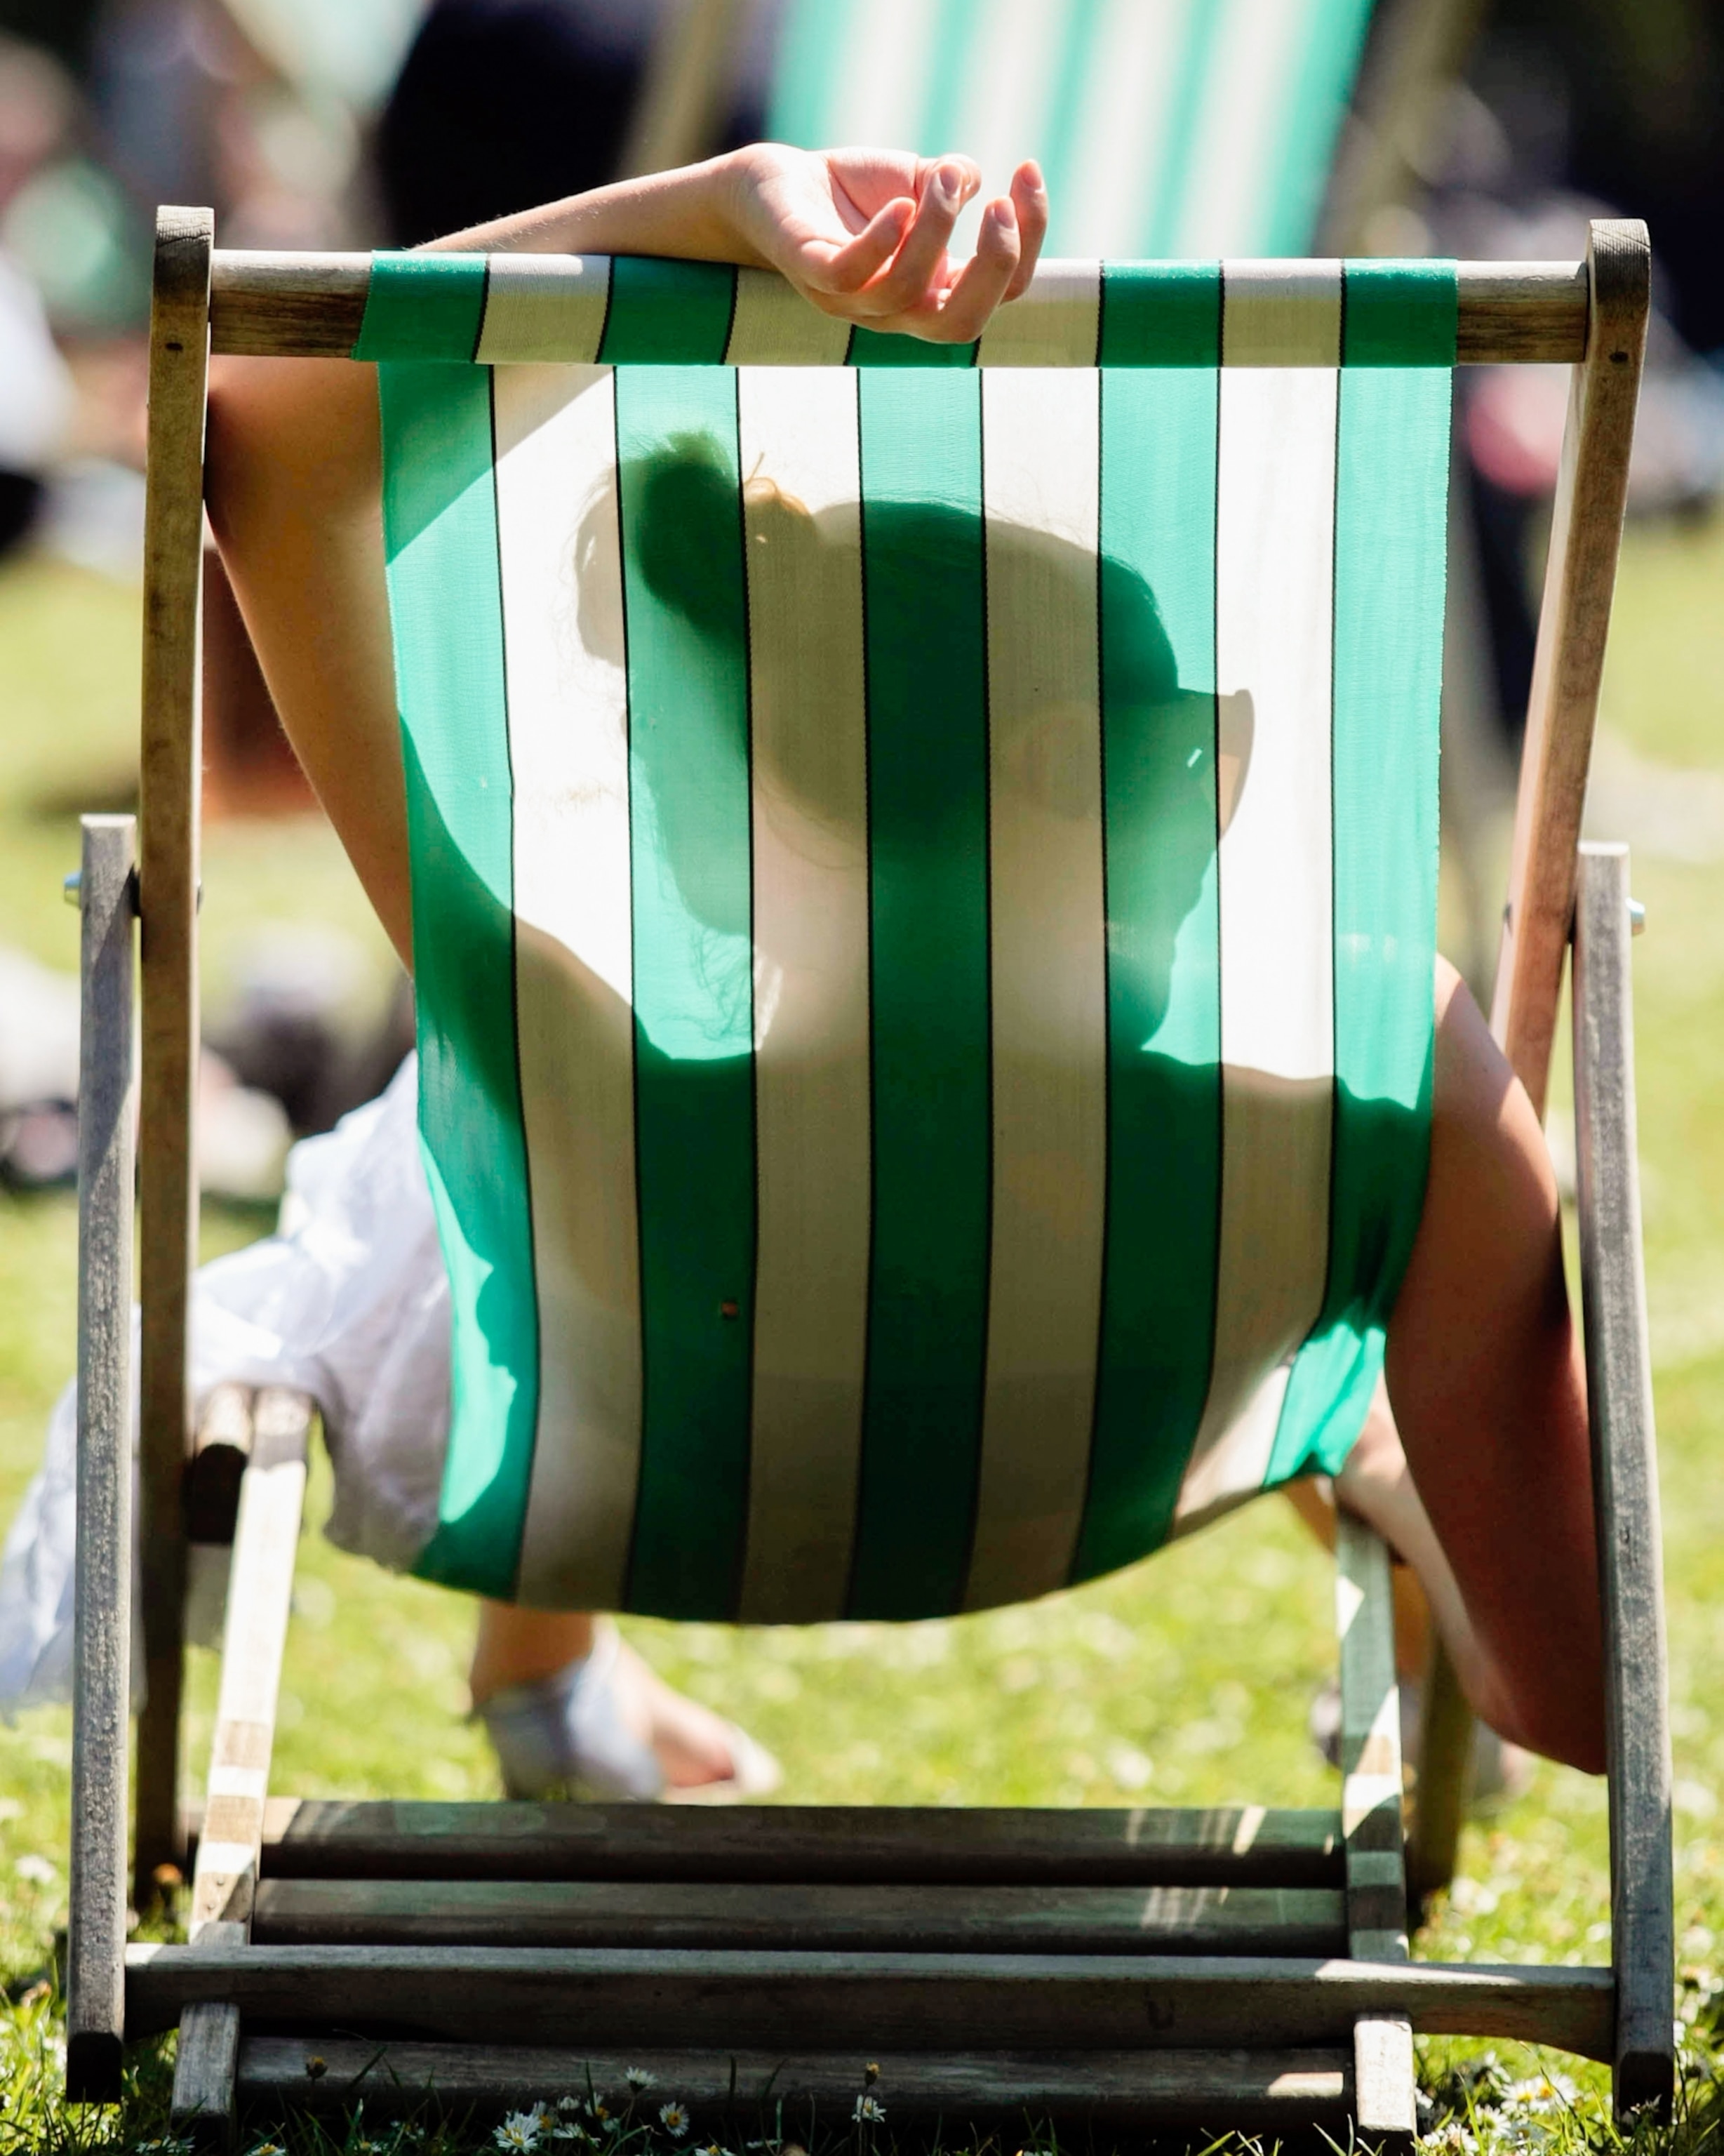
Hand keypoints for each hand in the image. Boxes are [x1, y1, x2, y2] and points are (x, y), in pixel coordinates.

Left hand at [719, 145, 1046, 342]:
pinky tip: (901, 206)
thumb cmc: (850, 194)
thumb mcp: (915, 182)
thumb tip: (972, 178)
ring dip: (937, 231)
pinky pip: (849, 277)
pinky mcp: (809, 272)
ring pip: (907, 293)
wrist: (773, 186)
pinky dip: (880, 244)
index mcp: (933, 293)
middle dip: (996, 267)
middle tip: (999, 206)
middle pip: (962, 324)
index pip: (999, 292)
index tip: (1028, 170)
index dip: (1029, 239)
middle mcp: (896, 310)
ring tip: (940, 178)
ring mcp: (851, 299)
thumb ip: (951, 184)